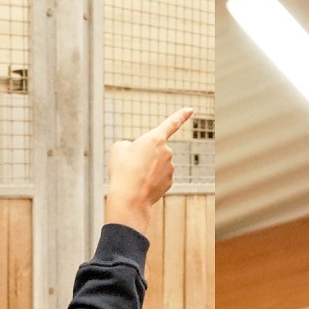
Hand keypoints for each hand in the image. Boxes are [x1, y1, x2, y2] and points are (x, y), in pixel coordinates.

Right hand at [105, 107, 193, 233]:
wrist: (130, 198)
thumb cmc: (123, 171)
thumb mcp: (118, 149)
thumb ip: (128, 145)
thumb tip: (135, 152)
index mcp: (155, 139)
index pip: (171, 123)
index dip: (181, 115)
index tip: (191, 110)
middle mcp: (167, 152)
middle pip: (154, 149)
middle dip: (144, 155)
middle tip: (131, 166)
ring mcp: (170, 168)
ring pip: (156, 164)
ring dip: (146, 168)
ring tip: (135, 177)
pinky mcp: (170, 181)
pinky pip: (159, 176)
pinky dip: (150, 179)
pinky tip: (142, 185)